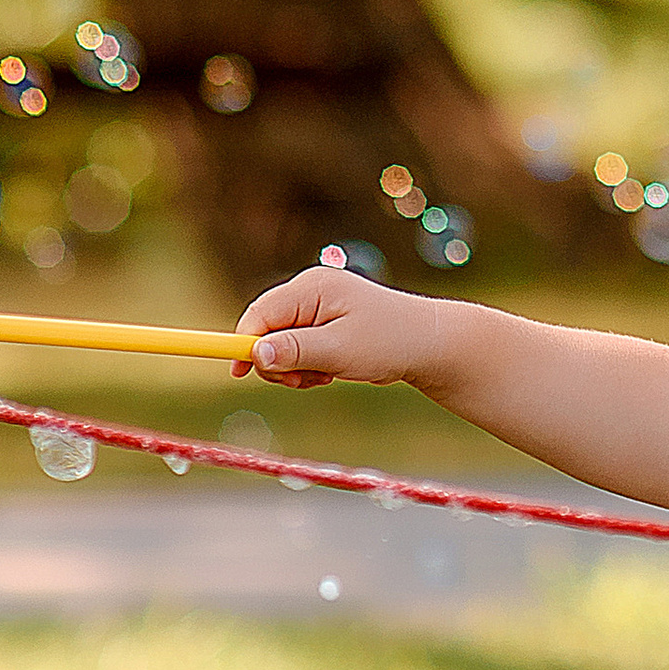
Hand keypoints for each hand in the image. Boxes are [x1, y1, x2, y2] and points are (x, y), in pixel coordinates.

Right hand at [233, 268, 444, 389]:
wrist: (428, 344)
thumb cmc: (388, 342)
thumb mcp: (338, 350)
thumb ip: (295, 351)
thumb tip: (255, 354)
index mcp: (312, 288)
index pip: (260, 314)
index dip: (245, 344)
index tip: (240, 373)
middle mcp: (311, 291)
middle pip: (267, 328)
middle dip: (277, 361)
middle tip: (302, 381)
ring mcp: (318, 307)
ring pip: (282, 344)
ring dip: (295, 368)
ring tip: (326, 375)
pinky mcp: (326, 323)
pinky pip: (300, 348)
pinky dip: (308, 366)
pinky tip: (331, 372)